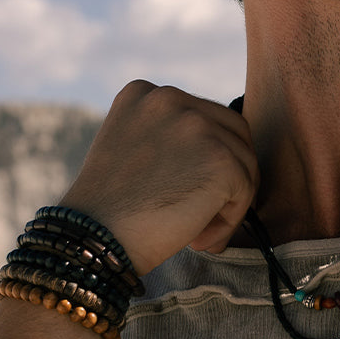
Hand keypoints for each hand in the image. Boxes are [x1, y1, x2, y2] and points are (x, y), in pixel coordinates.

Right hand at [61, 81, 258, 273]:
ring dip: (229, 199)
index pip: (202, 115)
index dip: (204, 156)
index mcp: (145, 93)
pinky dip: (229, 219)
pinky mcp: (221, 159)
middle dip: (228, 172)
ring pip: (243, 161)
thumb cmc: (111, 211)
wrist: (94, 245)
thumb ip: (169, 136)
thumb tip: (222, 150)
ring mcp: (198, 126)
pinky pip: (245, 188)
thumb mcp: (132, 149)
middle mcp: (171, 98)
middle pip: (232, 131)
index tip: (187, 188)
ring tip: (197, 232)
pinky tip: (198, 239)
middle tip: (207, 210)